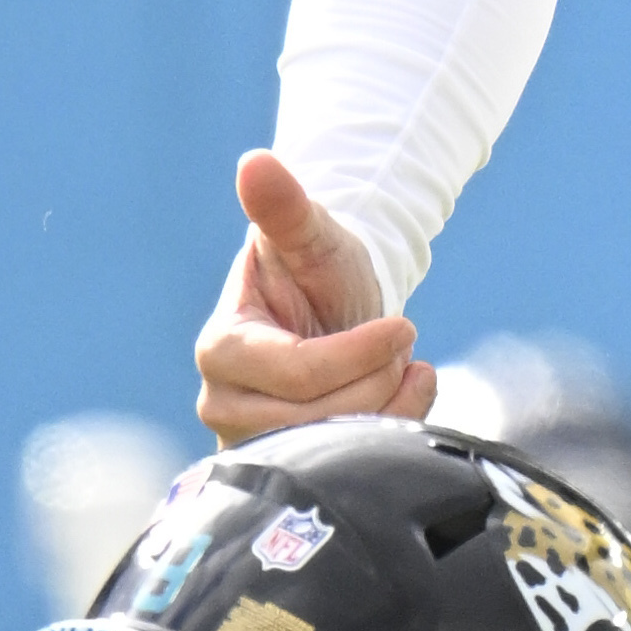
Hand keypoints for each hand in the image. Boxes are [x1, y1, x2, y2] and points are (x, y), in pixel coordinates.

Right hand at [193, 151, 435, 442]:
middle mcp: (224, 402)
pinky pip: (344, 467)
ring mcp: (251, 440)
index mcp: (223, 347)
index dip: (362, 351)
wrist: (334, 307)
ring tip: (406, 367)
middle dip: (377, 377)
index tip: (405, 324)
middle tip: (401, 343)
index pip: (300, 372)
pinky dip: (389, 432)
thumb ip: (285, 208)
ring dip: (389, 405)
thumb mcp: (312, 235)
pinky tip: (407, 394)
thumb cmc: (319, 268)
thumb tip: (256, 162)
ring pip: (334, 447)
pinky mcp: (285, 464)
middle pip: (319, 417)